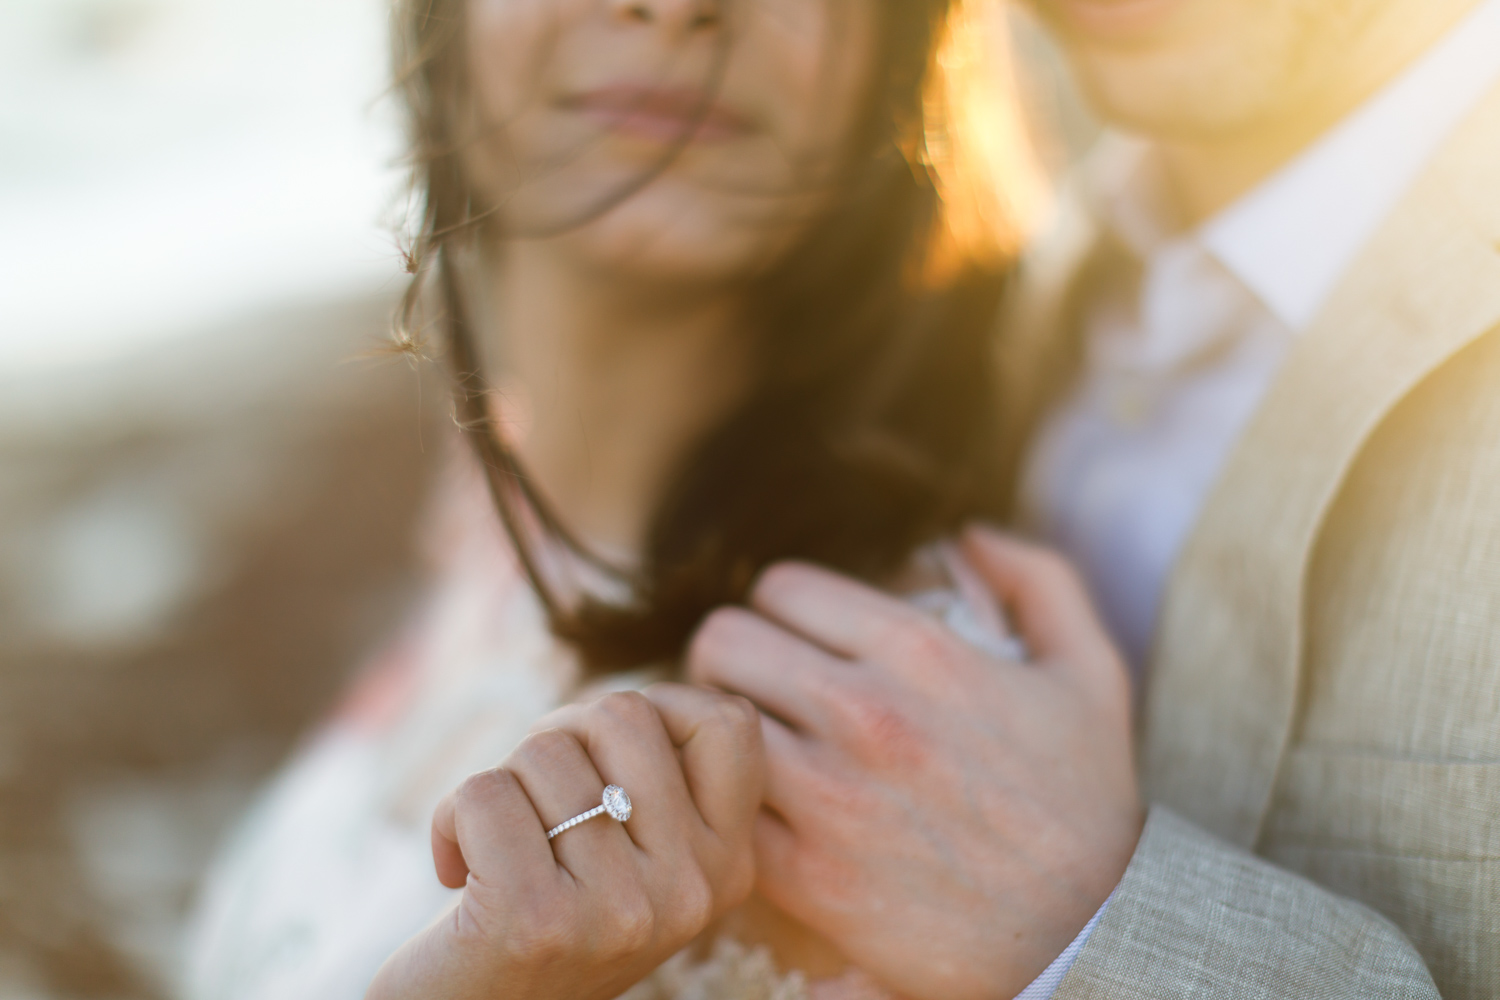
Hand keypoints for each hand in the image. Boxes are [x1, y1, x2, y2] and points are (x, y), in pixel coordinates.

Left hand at [365, 684, 763, 999]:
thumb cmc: (546, 914)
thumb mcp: (635, 855)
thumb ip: (656, 781)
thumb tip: (631, 702)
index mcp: (726, 866)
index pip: (728, 723)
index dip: (658, 706)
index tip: (604, 756)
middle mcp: (690, 891)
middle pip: (623, 714)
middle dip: (557, 737)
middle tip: (534, 801)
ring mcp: (620, 910)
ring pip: (546, 750)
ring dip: (501, 784)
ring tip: (499, 849)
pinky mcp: (535, 921)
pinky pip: (483, 794)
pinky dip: (448, 819)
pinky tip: (456, 872)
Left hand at [686, 526, 1142, 999]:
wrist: (1089, 935)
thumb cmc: (1087, 802)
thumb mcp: (1089, 671)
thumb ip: (1038, 579)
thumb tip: (969, 537)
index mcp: (918, 652)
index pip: (780, 588)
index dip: (784, 608)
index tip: (798, 637)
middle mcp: (862, 712)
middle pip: (721, 642)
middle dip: (736, 657)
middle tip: (758, 686)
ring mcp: (826, 795)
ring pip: (703, 722)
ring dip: (719, 729)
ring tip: (748, 745)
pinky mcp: (804, 875)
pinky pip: (719, 810)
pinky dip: (728, 806)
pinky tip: (761, 812)